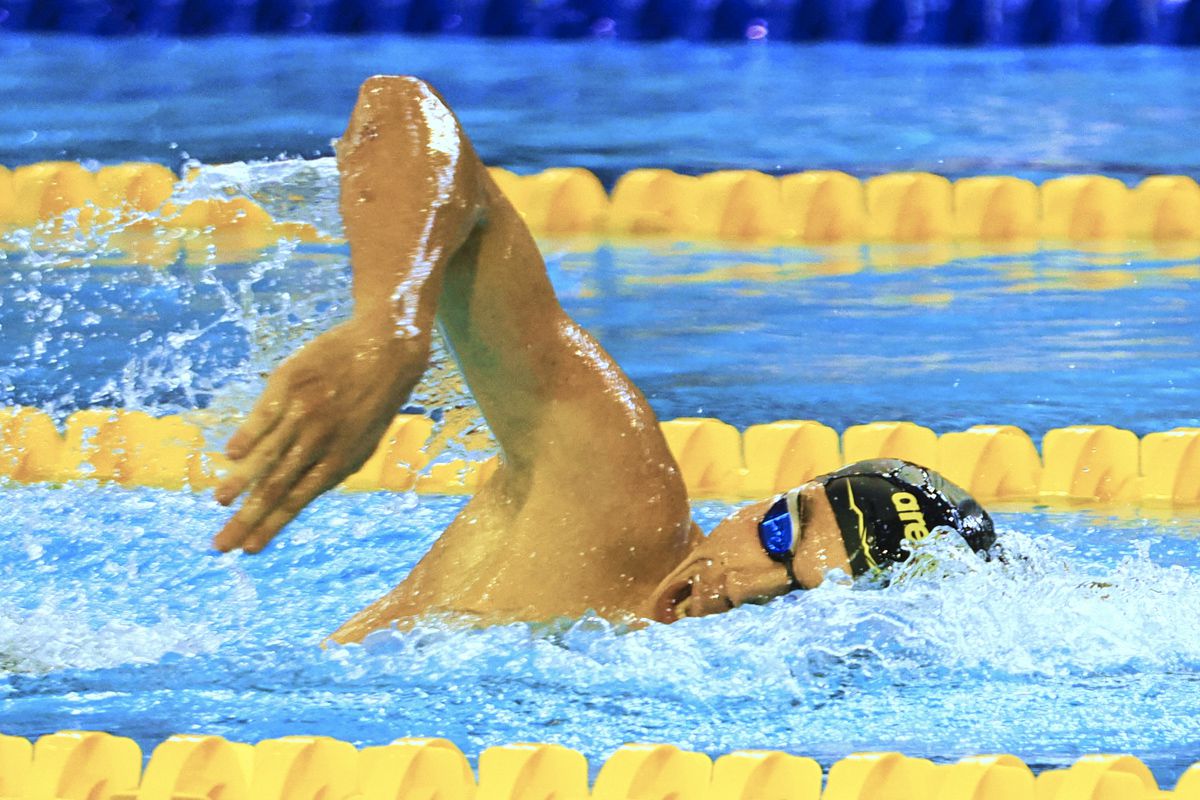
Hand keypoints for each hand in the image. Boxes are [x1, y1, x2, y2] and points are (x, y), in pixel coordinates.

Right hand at [213, 316, 426, 552]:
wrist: (386, 346)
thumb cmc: (373, 400)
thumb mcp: (363, 441)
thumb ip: (333, 467)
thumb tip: (302, 495)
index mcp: (339, 459)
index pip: (298, 501)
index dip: (273, 526)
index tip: (250, 549)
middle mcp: (319, 440)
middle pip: (276, 486)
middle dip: (247, 518)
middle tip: (221, 544)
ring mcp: (303, 411)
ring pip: (266, 453)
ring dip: (240, 481)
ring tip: (220, 502)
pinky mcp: (289, 383)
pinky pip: (263, 414)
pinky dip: (247, 436)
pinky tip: (230, 456)